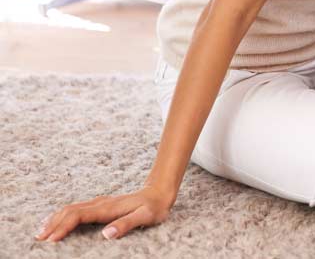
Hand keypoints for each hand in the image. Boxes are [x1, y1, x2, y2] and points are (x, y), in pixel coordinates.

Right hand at [35, 185, 174, 241]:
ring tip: (41, 232)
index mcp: (107, 208)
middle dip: (52, 224)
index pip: (78, 215)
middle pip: (69, 211)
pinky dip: (62, 216)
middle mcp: (100, 203)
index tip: (51, 240)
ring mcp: (99, 203)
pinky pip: (76, 209)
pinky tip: (56, 222)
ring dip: (54, 219)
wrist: (159, 192)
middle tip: (38, 239)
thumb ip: (126, 224)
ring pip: (71, 208)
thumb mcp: (145, 217)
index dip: (63, 227)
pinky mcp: (100, 205)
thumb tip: (106, 235)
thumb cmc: (154, 207)